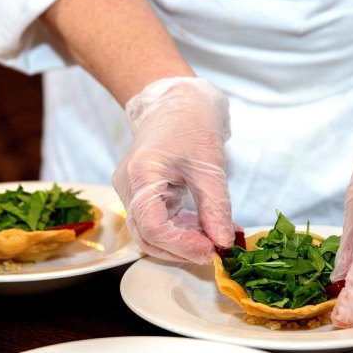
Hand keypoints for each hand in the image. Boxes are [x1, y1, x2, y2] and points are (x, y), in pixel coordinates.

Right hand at [112, 77, 234, 263]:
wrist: (176, 100)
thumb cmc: (191, 122)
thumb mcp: (210, 166)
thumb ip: (216, 208)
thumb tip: (224, 242)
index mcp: (141, 175)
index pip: (154, 227)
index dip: (182, 246)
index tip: (211, 251)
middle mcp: (128, 187)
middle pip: (148, 236)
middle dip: (182, 250)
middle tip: (215, 252)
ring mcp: (132, 191)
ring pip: (151, 233)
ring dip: (183, 242)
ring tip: (215, 239)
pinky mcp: (141, 193)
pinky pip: (157, 221)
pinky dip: (181, 230)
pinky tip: (206, 228)